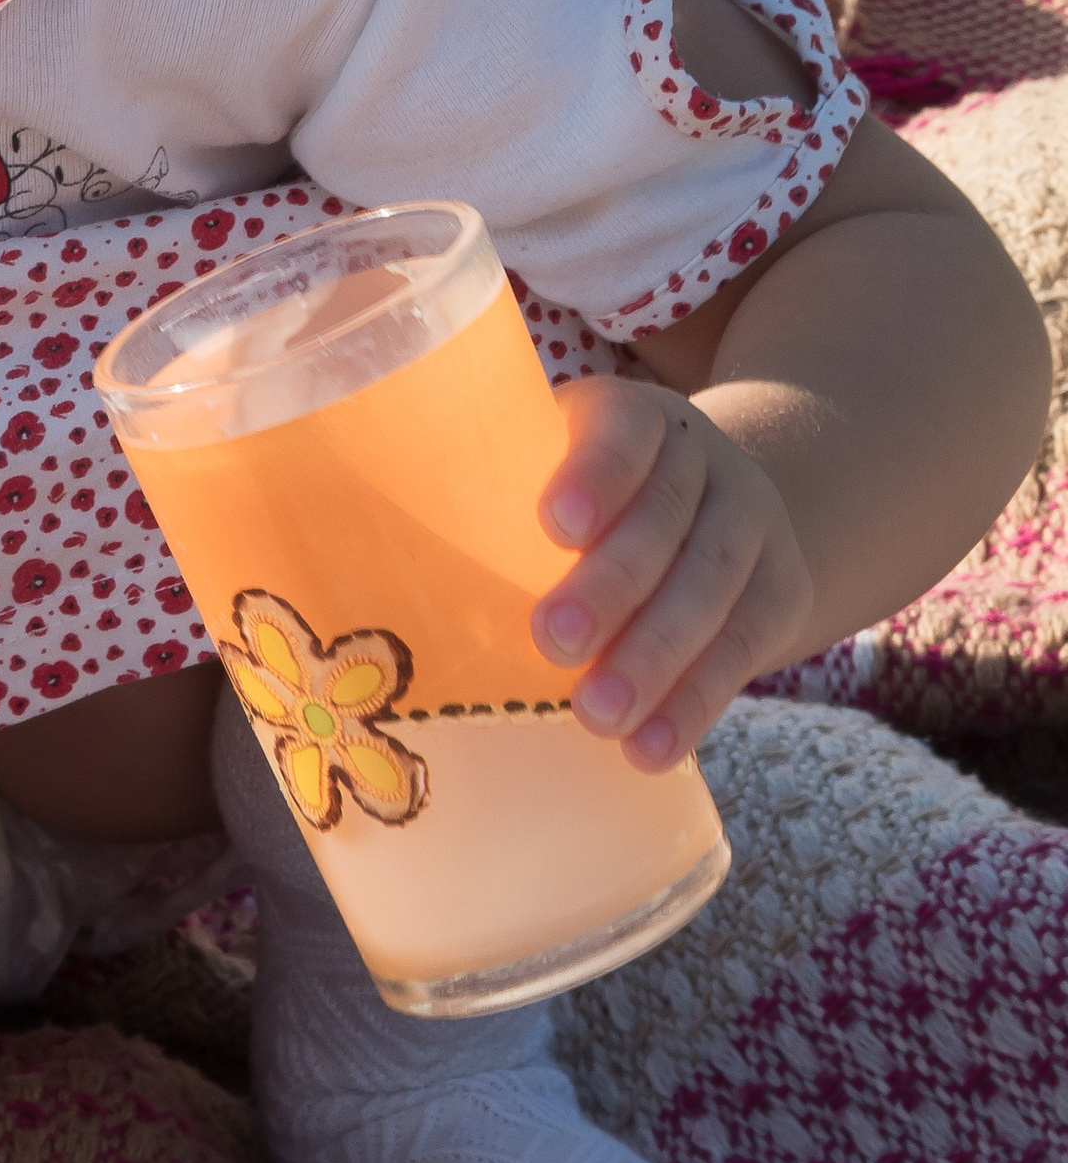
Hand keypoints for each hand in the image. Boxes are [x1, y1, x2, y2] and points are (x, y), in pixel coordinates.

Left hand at [529, 376, 814, 770]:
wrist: (715, 502)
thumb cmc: (586, 494)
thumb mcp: (548, 462)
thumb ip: (490, 494)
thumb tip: (380, 546)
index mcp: (631, 414)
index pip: (621, 431)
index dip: (595, 474)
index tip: (555, 525)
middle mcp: (701, 457)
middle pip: (665, 517)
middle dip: (612, 586)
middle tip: (554, 641)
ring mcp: (751, 520)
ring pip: (712, 588)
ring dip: (655, 660)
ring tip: (598, 717)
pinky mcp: (781, 588)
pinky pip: (745, 647)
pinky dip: (696, 703)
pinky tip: (650, 748)